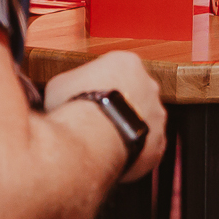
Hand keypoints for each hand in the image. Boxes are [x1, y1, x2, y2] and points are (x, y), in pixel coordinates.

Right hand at [44, 50, 167, 182]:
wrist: (94, 136)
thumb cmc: (75, 106)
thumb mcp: (59, 83)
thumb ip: (71, 83)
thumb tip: (64, 93)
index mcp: (126, 63)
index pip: (115, 69)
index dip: (97, 85)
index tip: (86, 98)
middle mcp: (149, 84)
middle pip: (134, 93)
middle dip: (118, 105)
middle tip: (95, 120)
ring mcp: (157, 114)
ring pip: (142, 120)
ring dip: (126, 128)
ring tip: (102, 141)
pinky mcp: (159, 141)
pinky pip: (147, 146)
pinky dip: (133, 151)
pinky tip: (113, 156)